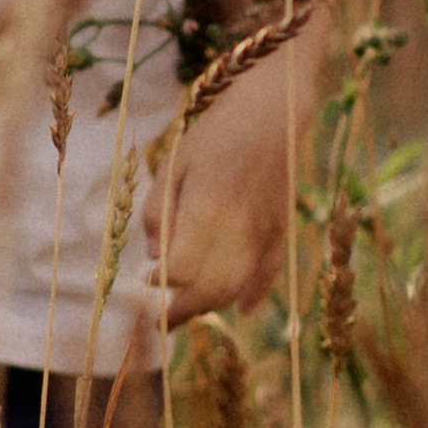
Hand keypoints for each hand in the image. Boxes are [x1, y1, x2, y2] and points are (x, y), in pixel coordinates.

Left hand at [145, 90, 289, 325]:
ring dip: (210, 304)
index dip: (161, 281)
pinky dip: (255, 294)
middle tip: (162, 316)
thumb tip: (153, 257)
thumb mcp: (175, 163)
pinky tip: (241, 308)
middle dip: (183, 309)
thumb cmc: (216, 134)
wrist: (271, 111)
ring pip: (236, 286)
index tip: (147, 280)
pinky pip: (270, 272)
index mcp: (207, 208)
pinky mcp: (280, 229)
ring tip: (188, 310)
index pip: (181, 268)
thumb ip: (158, 211)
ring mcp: (264, 232)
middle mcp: (238, 228)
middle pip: (209, 288)